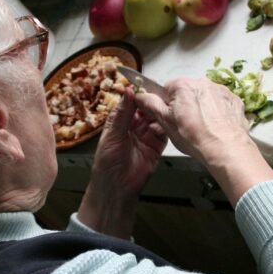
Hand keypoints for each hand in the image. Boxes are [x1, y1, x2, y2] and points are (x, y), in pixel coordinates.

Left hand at [77, 88, 166, 237]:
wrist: (116, 187)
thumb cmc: (107, 163)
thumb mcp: (112, 135)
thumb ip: (122, 113)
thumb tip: (127, 91)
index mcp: (120, 121)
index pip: (131, 103)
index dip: (138, 94)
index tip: (144, 85)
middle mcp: (134, 127)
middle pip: (146, 109)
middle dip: (152, 102)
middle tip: (157, 96)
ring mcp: (146, 136)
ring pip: (156, 119)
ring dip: (159, 114)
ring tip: (162, 109)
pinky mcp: (157, 146)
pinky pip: (164, 133)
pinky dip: (166, 128)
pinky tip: (165, 123)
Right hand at [135, 78, 272, 205]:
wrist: (225, 147)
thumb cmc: (196, 137)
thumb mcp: (165, 121)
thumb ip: (150, 104)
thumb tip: (140, 96)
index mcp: (182, 86)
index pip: (166, 89)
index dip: (165, 104)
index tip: (168, 116)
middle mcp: (202, 83)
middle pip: (186, 92)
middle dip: (184, 106)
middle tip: (184, 126)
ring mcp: (219, 90)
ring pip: (204, 97)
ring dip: (201, 108)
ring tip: (201, 128)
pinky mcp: (233, 100)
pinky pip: (220, 103)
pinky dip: (217, 112)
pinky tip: (214, 126)